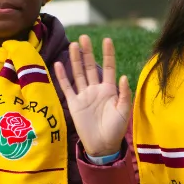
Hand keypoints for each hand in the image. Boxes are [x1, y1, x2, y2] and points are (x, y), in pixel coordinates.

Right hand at [53, 35, 131, 157]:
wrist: (102, 146)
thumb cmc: (116, 129)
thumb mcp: (124, 111)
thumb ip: (124, 94)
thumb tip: (123, 76)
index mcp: (109, 89)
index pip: (108, 67)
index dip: (107, 54)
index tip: (107, 40)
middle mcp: (96, 89)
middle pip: (90, 66)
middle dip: (88, 52)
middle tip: (84, 37)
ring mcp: (84, 95)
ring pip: (78, 74)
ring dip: (75, 60)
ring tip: (73, 45)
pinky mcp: (74, 104)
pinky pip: (67, 87)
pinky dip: (62, 76)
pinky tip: (58, 64)